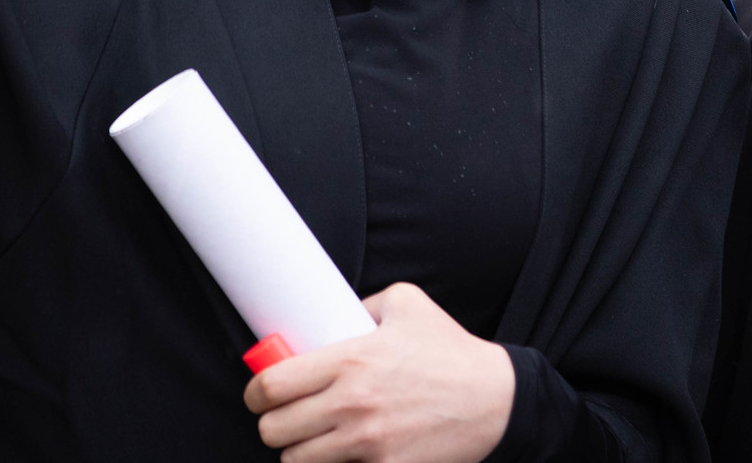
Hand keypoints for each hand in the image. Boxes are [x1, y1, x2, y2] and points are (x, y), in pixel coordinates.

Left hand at [243, 283, 514, 462]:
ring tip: (312, 438)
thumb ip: (361, 304)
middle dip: (273, 424)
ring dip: (298, 451)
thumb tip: (327, 313)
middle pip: (274, 430)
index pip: (271, 386)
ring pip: (296, 461)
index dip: (255, 393)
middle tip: (286, 416)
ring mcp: (367, 444)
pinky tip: (340, 455)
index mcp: (350, 359)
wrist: (496, 401)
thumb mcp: (406, 304)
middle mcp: (352, 404)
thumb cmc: (451, 351)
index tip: (260, 393)